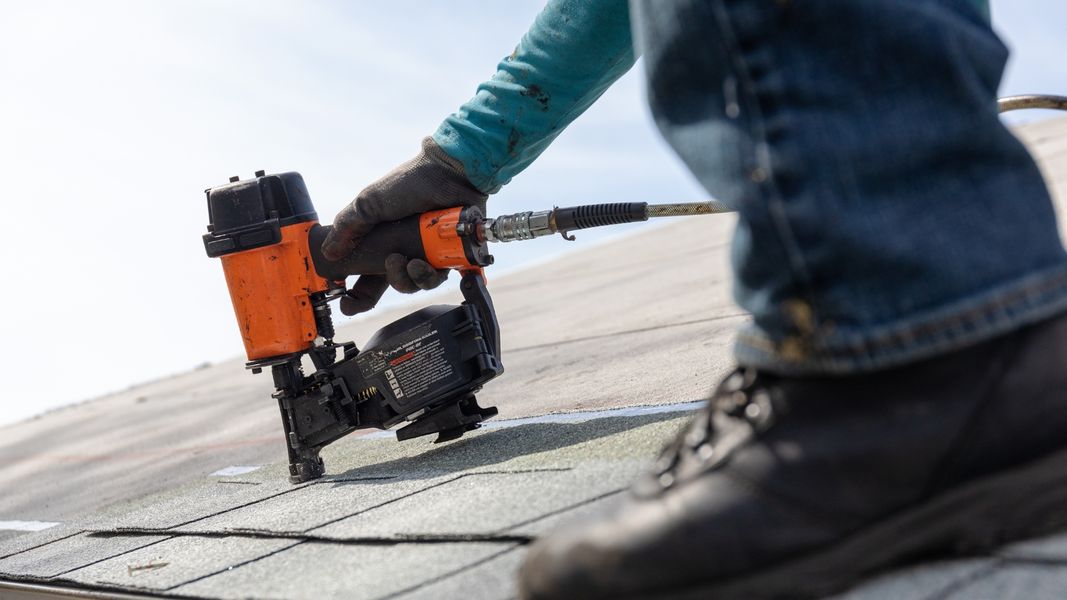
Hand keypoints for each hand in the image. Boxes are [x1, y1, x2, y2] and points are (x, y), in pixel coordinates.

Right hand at [322, 137, 486, 314]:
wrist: (448, 174)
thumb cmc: (409, 183)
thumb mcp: (369, 203)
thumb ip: (347, 226)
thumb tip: (328, 253)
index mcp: (382, 242)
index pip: (365, 277)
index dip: (355, 294)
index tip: (345, 301)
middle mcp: (404, 251)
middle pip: (390, 286)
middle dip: (383, 288)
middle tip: (387, 267)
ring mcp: (426, 255)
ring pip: (413, 285)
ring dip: (406, 278)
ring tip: (406, 260)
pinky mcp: (448, 257)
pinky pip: (436, 279)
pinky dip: (427, 274)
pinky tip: (422, 261)